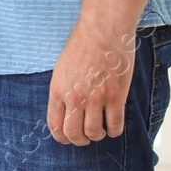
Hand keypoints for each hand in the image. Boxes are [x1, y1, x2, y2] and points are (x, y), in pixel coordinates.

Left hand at [46, 19, 137, 145]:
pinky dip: (115, 130)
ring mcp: (95, 98)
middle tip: (86, 137)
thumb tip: (65, 112)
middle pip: (74, 135)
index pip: (55, 126)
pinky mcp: (115, 96)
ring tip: (101, 130)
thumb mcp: (62, 69)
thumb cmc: (82, 46)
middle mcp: (74, 97)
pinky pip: (115, 125)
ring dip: (98, 135)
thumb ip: (63, 91)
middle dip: (80, 141)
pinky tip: (114, 125)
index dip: (63, 137)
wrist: (102, 29)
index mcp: (58, 90)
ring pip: (94, 133)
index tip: (70, 137)